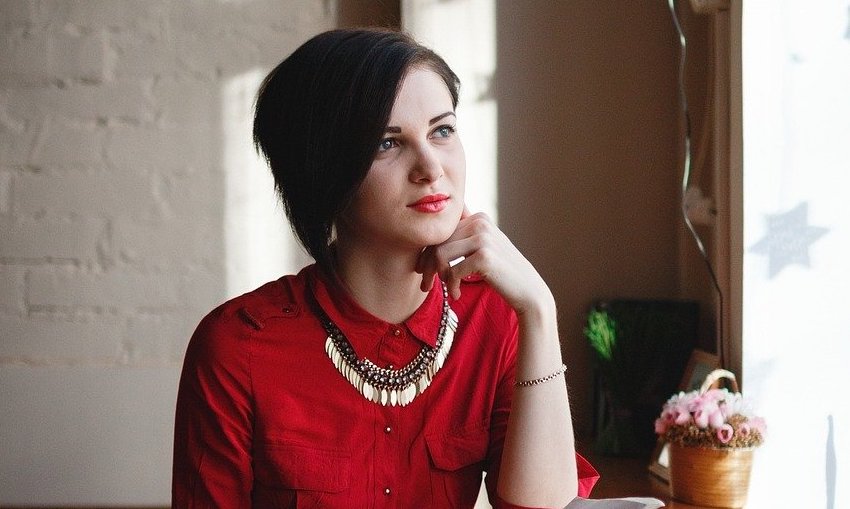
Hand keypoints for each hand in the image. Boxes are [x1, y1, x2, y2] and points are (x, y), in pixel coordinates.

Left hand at [415, 206, 553, 315]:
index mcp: (479, 217)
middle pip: (437, 241)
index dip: (427, 251)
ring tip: (448, 288)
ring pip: (440, 254)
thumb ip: (464, 236)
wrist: (528, 291)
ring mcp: (483, 238)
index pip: (442, 231)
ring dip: (439, 275)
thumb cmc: (502, 272)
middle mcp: (481, 222)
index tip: (422, 270)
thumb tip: (431, 231)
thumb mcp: (482, 248)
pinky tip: (457, 294)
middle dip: (428, 266)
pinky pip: (451, 270)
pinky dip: (451, 286)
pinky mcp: (484, 256)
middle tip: (426, 285)